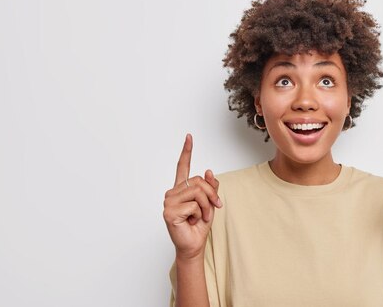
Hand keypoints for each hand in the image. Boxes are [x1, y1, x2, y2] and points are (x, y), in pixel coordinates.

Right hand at [163, 133, 221, 260]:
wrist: (194, 245)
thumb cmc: (200, 225)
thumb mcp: (210, 203)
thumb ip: (210, 186)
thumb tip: (208, 170)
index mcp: (181, 189)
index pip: (182, 167)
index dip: (186, 151)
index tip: (189, 137)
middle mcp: (172, 193)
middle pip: (198, 181)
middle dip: (211, 194)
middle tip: (214, 208)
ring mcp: (168, 202)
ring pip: (197, 191)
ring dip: (206, 206)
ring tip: (201, 217)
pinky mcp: (169, 212)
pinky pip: (194, 204)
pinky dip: (199, 213)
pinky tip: (192, 221)